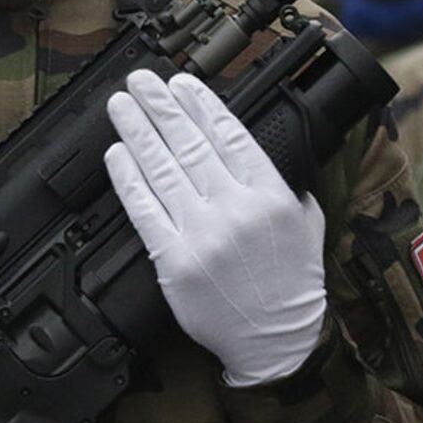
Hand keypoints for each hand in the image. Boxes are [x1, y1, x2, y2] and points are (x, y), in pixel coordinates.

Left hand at [105, 69, 325, 385]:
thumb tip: (251, 148)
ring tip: (121, 106)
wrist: (274, 340)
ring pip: (163, 170)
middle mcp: (236, 209)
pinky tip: (117, 155)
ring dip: (138, 132)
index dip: (201, 105)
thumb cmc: (290, 284)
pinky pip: (144, 210)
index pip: (230, 136)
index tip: (182, 83)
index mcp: (270, 196)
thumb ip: (283, 184)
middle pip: (190, 144)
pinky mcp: (174, 261)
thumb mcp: (305, 223)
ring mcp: (203, 235)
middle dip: (161, 107)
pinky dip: (128, 179)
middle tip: (141, 82)